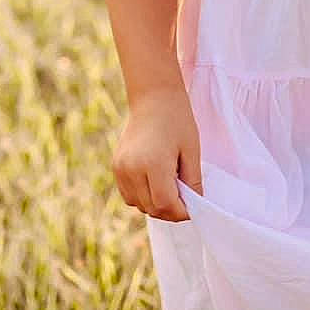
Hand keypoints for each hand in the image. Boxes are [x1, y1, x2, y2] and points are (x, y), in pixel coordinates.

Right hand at [112, 85, 203, 221]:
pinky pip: (129, 195)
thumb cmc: (177, 120)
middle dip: (170, 210)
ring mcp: (121, 169)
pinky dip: (143, 197)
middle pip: (151, 208)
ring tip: (170, 189)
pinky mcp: (116, 167)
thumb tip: (194, 206)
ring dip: (156, 205)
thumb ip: (192, 181)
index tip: (192, 207)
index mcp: (153, 164)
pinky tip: (155, 183)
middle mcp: (132, 169)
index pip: (165, 204)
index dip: (180, 212)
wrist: (153, 98)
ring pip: (139, 205)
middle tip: (184, 200)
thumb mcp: (192, 151)